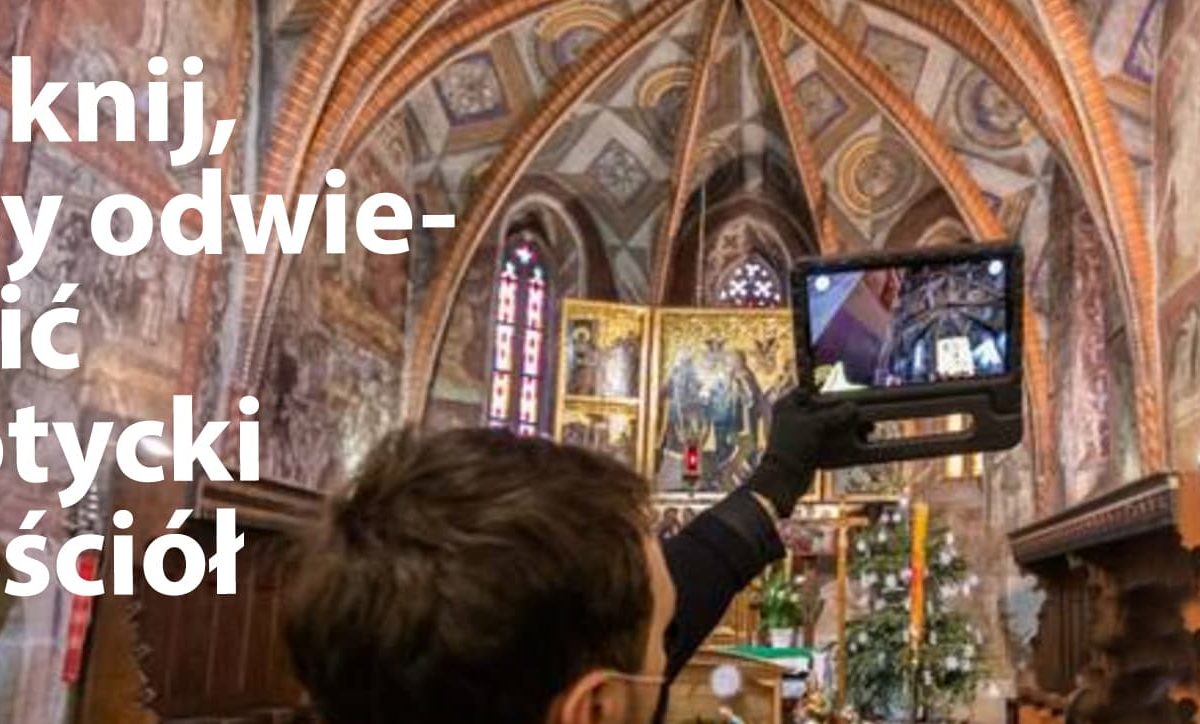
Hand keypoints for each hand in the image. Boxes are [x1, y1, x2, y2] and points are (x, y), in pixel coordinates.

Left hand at [746, 391, 855, 518]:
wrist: (784, 478)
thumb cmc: (794, 445)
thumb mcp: (816, 424)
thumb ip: (835, 413)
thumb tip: (853, 406)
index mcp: (786, 405)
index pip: (807, 391)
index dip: (825, 393)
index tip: (845, 395)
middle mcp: (791, 416)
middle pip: (820, 408)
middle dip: (841, 411)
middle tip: (859, 412)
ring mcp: (799, 433)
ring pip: (826, 425)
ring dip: (844, 426)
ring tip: (865, 429)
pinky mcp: (807, 448)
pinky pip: (827, 439)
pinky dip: (840, 439)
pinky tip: (859, 440)